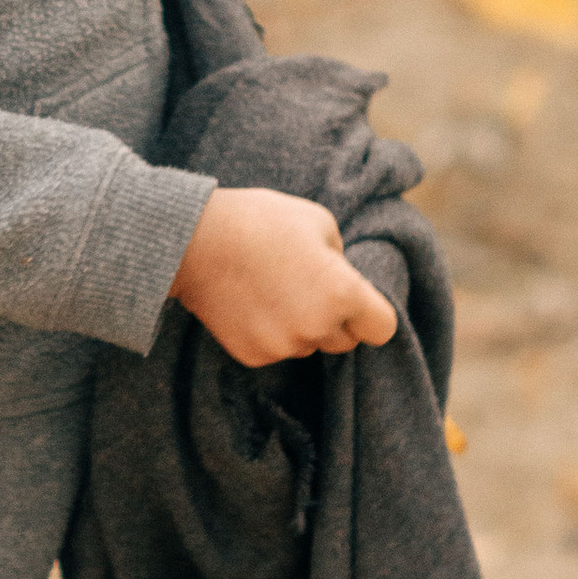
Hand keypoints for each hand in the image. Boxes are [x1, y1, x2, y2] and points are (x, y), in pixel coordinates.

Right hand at [170, 185, 397, 365]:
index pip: (382, 328)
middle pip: (345, 341)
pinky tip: (253, 303)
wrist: (195, 242)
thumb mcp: (319, 222)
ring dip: (302, 326)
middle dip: (336, 319)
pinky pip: (277, 350)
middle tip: (308, 287)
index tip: (360, 305)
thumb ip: (340, 259)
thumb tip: (342, 280)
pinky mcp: (253, 356)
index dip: (373, 315)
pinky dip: (271, 332)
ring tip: (274, 289)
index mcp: (342, 294)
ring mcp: (283, 346)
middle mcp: (316, 328)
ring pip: (309, 345)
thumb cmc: (262, 222)